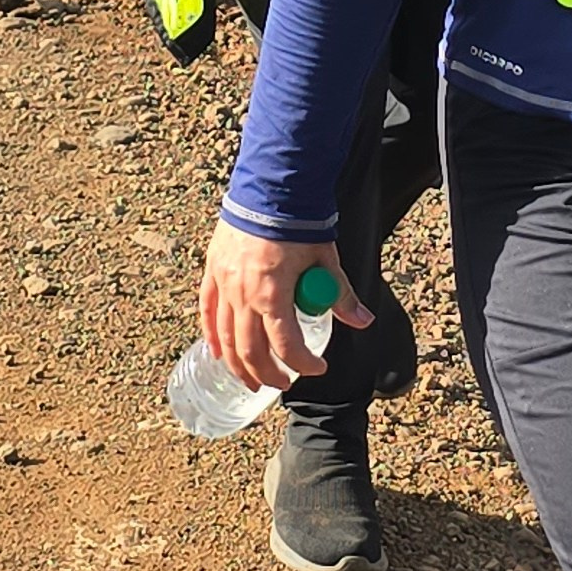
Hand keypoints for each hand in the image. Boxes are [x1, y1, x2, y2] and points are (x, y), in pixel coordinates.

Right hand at [198, 224, 368, 392]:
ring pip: (225, 336)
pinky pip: (207, 310)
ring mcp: (224, 283)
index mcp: (273, 294)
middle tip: (283, 384)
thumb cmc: (299, 223)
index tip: (317, 367)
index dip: (303, 363)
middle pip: (251, 350)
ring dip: (238, 364)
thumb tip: (363, 321)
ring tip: (251, 381)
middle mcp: (243, 294)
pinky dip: (211, 334)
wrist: (272, 186)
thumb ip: (340, 295)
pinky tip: (217, 352)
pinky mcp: (213, 271)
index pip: (286, 344)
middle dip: (267, 374)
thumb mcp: (325, 261)